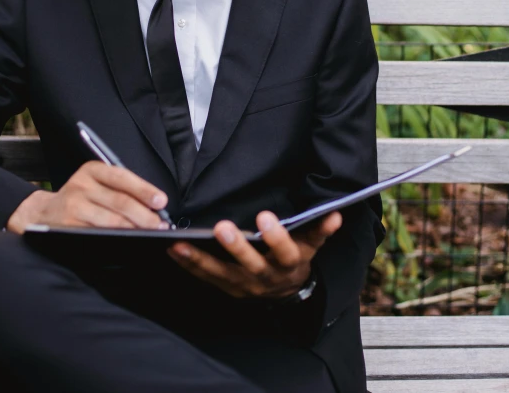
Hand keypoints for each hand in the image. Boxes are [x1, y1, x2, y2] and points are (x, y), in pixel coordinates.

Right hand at [6, 161, 167, 233]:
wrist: (44, 213)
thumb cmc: (82, 198)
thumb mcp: (96, 184)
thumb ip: (121, 189)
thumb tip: (155, 205)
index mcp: (92, 170)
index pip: (122, 177)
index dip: (144, 190)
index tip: (161, 202)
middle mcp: (81, 185)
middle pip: (120, 201)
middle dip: (145, 215)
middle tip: (161, 225)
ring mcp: (74, 206)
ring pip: (112, 220)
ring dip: (135, 229)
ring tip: (150, 234)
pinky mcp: (69, 227)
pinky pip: (99, 234)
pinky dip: (117, 240)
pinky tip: (129, 242)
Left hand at [168, 211, 341, 299]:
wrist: (286, 294)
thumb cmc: (295, 260)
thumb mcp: (311, 247)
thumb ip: (320, 230)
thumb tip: (335, 213)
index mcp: (289, 264)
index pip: (286, 252)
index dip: (277, 237)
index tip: (266, 217)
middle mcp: (265, 277)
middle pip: (251, 264)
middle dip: (236, 247)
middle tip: (222, 228)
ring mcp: (244, 285)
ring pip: (221, 274)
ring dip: (199, 259)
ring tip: (179, 244)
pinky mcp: (226, 288)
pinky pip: (205, 278)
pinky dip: (188, 265)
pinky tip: (173, 250)